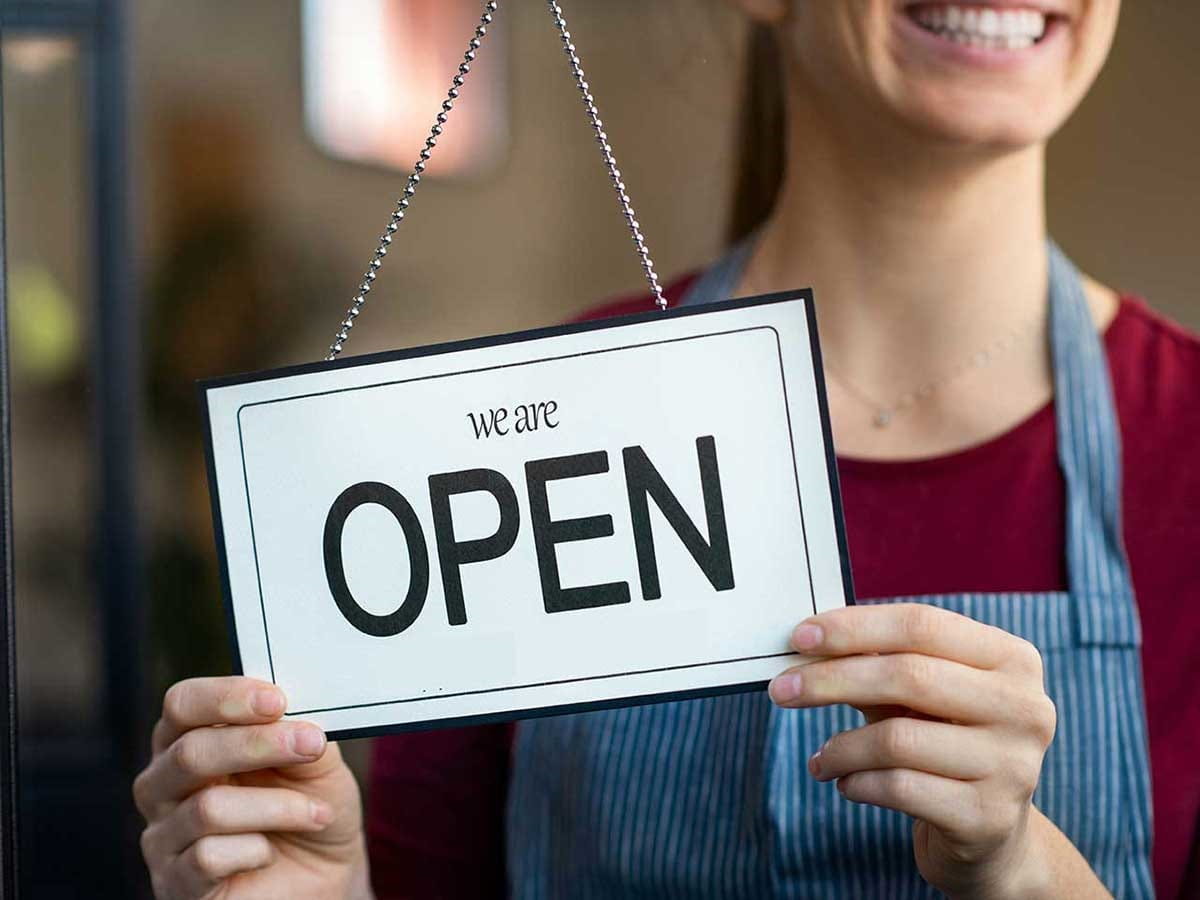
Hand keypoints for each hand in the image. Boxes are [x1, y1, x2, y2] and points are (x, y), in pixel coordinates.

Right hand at [134, 677, 371, 899]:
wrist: (323, 876)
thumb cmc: (310, 806)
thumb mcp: (315, 762)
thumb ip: (298, 730)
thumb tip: (290, 710)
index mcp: (189, 740)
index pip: (182, 704)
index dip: (226, 698)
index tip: (277, 700)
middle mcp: (163, 785)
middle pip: (190, 753)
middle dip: (258, 744)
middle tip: (311, 745)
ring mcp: (163, 837)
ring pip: (208, 808)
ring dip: (277, 806)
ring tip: (316, 813)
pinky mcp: (175, 883)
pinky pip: (208, 857)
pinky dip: (257, 850)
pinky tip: (271, 853)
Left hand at [768, 604, 1108, 898]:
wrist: (989, 835)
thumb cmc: (942, 742)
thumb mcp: (919, 695)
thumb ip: (878, 660)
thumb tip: (806, 640)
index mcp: (1012, 660)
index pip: (921, 625)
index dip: (854, 627)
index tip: (799, 637)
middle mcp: (1025, 708)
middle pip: (908, 675)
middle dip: (831, 680)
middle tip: (780, 690)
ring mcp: (1014, 766)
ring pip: (898, 739)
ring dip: (840, 747)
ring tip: (821, 758)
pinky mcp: (988, 817)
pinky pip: (899, 788)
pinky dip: (856, 782)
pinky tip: (845, 783)